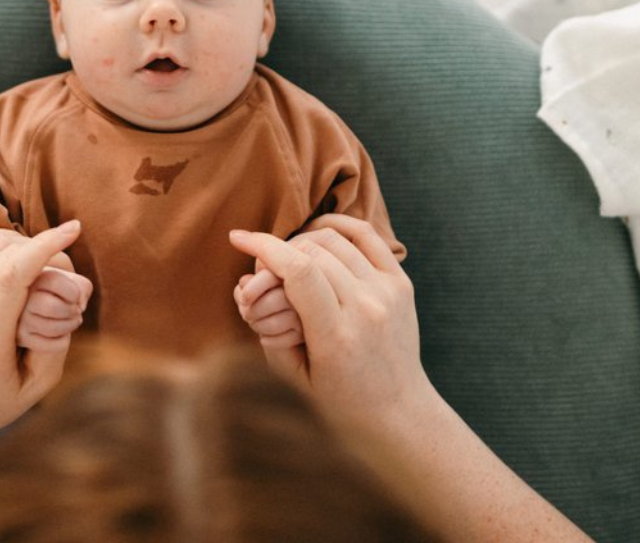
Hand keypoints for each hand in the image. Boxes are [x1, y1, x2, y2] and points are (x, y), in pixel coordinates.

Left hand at [0, 222, 84, 448]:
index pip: (12, 276)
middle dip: (41, 247)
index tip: (73, 230)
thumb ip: (58, 341)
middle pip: (5, 255)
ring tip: (38, 262)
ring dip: (21, 244)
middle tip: (61, 264)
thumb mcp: (35, 386)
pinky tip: (13, 254)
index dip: (45, 246)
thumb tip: (71, 295)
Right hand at [18, 266, 92, 351]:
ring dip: (71, 325)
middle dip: (72, 311)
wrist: (35, 303)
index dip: (73, 291)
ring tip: (73, 320)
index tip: (75, 295)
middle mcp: (22, 298)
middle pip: (54, 307)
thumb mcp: (71, 280)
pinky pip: (49, 345)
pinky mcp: (21, 338)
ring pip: (52, 329)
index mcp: (33, 278)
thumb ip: (82, 287)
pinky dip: (63, 341)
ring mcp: (20, 319)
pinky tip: (63, 332)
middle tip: (75, 310)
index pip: (55, 282)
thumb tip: (80, 307)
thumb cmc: (59, 289)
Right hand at [230, 214, 423, 418]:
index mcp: (336, 336)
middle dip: (278, 251)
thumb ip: (268, 329)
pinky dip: (337, 226)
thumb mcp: (294, 376)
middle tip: (263, 267)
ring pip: (334, 240)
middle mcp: (365, 309)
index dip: (263, 247)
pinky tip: (316, 232)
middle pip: (311, 252)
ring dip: (302, 241)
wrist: (399, 412)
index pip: (297, 271)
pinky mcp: (401, 282)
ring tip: (288, 258)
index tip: (238, 238)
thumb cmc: (340, 401)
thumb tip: (249, 284)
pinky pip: (366, 235)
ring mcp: (387, 292)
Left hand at [234, 267, 304, 348]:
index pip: (269, 277)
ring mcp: (305, 314)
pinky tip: (265, 337)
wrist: (285, 324)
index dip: (251, 289)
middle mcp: (300, 291)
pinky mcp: (304, 334)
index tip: (243, 299)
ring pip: (274, 323)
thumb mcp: (255, 289)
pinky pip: (280, 340)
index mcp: (287, 274)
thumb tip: (243, 283)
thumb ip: (248, 283)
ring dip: (257, 327)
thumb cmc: (265, 300)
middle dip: (252, 311)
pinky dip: (267, 341)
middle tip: (246, 315)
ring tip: (255, 324)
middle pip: (271, 301)